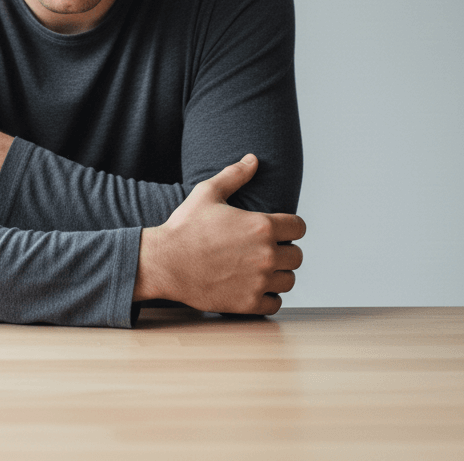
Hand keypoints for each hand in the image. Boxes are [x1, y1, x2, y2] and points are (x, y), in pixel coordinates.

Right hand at [133, 154, 304, 314]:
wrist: (165, 262)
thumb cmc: (185, 226)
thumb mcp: (207, 193)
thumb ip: (235, 175)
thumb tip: (253, 159)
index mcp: (261, 226)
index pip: (299, 227)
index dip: (290, 226)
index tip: (278, 229)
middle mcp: (266, 254)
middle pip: (297, 256)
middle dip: (285, 251)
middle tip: (265, 249)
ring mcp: (259, 281)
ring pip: (288, 280)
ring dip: (278, 274)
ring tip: (259, 268)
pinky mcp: (249, 303)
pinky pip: (275, 303)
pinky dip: (268, 296)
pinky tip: (253, 286)